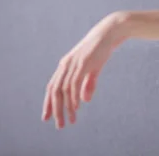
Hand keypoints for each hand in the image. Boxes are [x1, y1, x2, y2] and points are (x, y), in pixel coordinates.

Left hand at [41, 12, 126, 128]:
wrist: (111, 32)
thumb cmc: (102, 49)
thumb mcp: (93, 68)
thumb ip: (88, 83)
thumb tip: (84, 101)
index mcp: (65, 65)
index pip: (52, 87)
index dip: (48, 103)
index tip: (47, 118)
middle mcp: (66, 64)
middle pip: (54, 91)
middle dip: (55, 110)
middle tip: (59, 125)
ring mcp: (74, 63)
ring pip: (64, 90)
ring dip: (66, 107)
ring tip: (70, 120)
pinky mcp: (83, 63)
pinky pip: (74, 83)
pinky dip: (74, 97)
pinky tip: (76, 108)